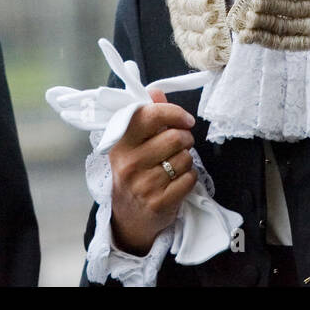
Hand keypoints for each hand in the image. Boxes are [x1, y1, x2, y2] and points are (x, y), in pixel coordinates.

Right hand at [108, 90, 197, 254]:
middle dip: (185, 138)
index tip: (185, 119)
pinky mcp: (159, 203)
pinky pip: (189, 179)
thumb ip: (146, 115)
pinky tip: (178, 181)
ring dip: (187, 159)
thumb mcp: (132, 144)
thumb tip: (156, 92)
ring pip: (185, 158)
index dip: (174, 113)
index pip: (150, 115)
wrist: (128, 218)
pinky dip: (189, 177)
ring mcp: (143, 185)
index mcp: (120, 143)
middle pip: (174, 137)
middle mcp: (129, 163)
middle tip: (181, 144)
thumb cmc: (134, 173)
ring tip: (175, 165)